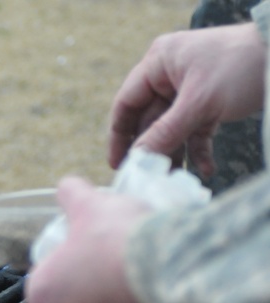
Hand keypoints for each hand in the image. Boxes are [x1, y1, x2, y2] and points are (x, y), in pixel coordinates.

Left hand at [23, 176, 173, 302]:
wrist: (172, 268)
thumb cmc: (117, 238)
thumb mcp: (89, 204)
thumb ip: (71, 193)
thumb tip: (67, 187)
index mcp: (41, 294)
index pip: (44, 275)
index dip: (61, 257)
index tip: (80, 244)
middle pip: (69, 296)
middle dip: (85, 277)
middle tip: (106, 252)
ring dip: (111, 291)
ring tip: (131, 263)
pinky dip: (136, 302)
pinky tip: (149, 279)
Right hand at [108, 23, 266, 177]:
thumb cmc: (241, 67)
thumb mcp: (200, 102)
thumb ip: (166, 132)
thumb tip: (138, 159)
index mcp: (158, 64)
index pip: (127, 103)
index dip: (120, 135)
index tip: (118, 164)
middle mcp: (170, 76)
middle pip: (149, 121)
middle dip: (152, 150)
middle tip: (148, 178)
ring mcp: (190, 90)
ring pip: (172, 130)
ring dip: (176, 154)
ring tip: (177, 180)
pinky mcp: (210, 104)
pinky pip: (196, 132)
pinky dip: (199, 151)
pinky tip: (206, 170)